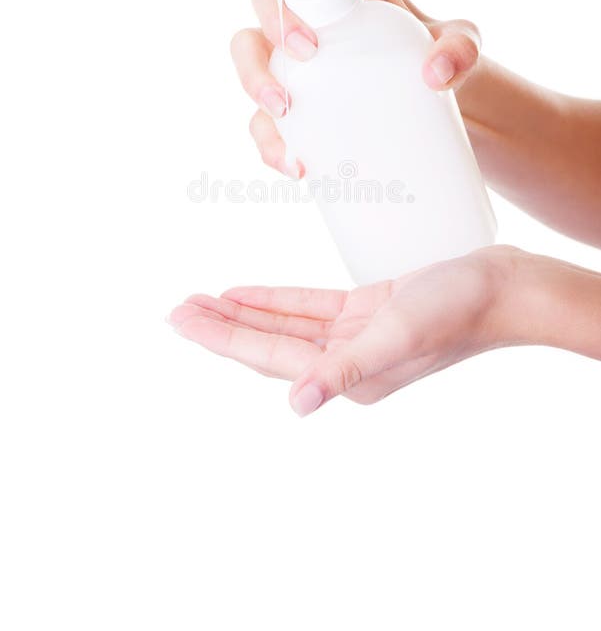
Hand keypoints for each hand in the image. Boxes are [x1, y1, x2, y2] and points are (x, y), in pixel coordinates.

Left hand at [168, 246, 524, 416]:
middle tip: (174, 310)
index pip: (267, 356)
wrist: (498, 288)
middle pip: (266, 344)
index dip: (220, 337)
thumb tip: (297, 403)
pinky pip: (308, 308)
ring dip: (241, 313)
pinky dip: (275, 301)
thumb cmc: (455, 313)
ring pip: (282, 326)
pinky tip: (246, 293)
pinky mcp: (364, 313)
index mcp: (346, 376)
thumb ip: (346, 369)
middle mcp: (344, 363)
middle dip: (219, 326)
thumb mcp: (397, 336)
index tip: (179, 319)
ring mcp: (353, 337)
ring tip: (200, 301)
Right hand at [231, 0, 480, 177]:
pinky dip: (269, 140)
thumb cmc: (443, 60)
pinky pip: (260, 119)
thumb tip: (433, 74)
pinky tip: (293, 161)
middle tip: (308, 53)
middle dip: (276, 18)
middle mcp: (310, 13)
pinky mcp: (290, 106)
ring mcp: (291, 60)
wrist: (432, 113)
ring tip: (282, 111)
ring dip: (253, 79)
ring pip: (247, 51)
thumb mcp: (465, 47)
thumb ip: (462, 50)